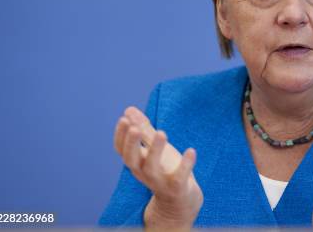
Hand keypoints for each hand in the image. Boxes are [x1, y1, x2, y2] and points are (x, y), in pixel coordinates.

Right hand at [113, 106, 202, 229]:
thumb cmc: (165, 169)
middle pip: (131, 160)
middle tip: (134, 127)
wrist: (179, 201)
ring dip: (155, 151)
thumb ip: (143, 130)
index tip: (124, 119)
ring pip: (152, 168)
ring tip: (162, 132)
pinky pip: (179, 178)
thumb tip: (129, 109)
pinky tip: (192, 150)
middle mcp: (144, 173)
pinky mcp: (176, 188)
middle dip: (131, 144)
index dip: (120, 135)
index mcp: (137, 162)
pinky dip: (185, 165)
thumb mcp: (154, 148)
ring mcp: (159, 181)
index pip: (121, 150)